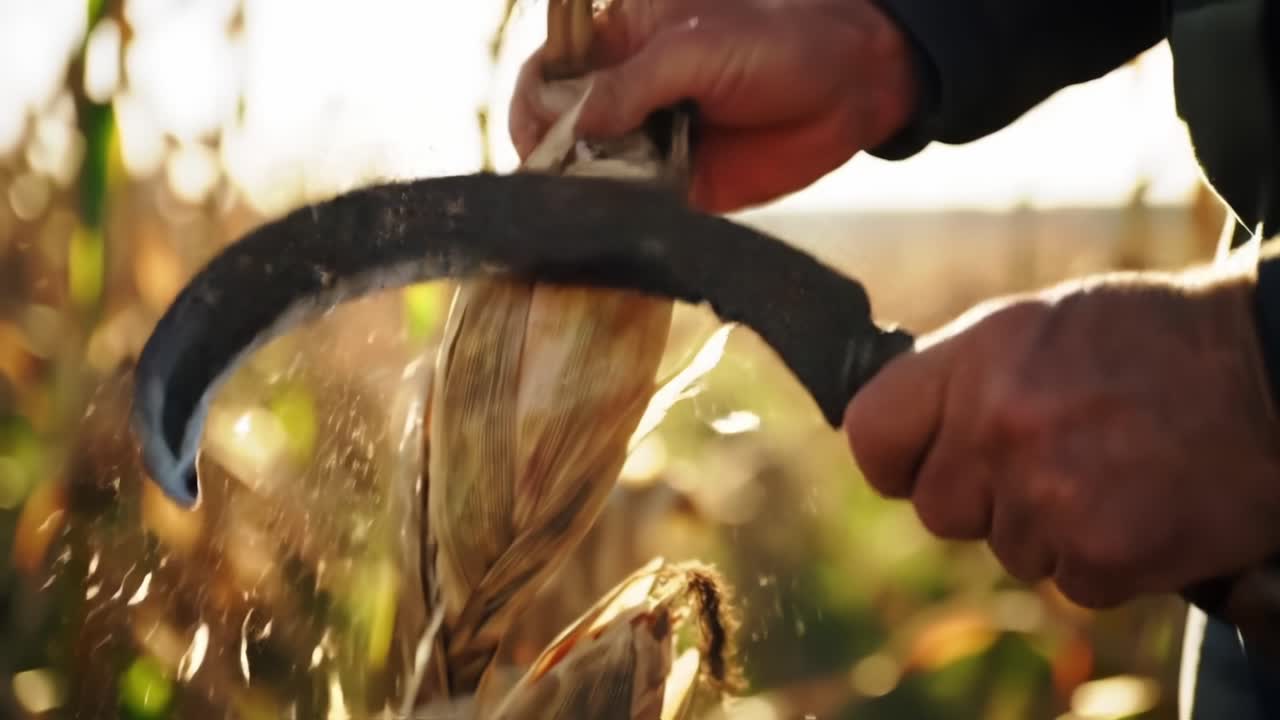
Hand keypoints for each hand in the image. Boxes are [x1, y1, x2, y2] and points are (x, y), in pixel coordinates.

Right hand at [508, 0, 918, 212]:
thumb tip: (569, 125)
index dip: (534, 107)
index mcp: (620, 44)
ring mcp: (650, 143)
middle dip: (554, 156)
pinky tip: (623, 220)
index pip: (550, 76)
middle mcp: (627, 95)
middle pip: (560, 131)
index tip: (538, 139)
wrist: (852, 88)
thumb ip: (631, 82)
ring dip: (587, 191)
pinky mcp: (679, 187)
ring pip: (592, 174)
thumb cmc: (777, 44)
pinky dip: (624, 216)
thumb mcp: (697, 47)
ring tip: (593, 202)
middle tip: (563, 178)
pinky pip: (635, 206)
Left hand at [844, 264, 1279, 608]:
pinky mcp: (1100, 554)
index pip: (871, 433)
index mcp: (976, 357)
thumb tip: (906, 436)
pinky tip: (1143, 504)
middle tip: (1051, 458)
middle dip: (985, 497)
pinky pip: (1069, 581)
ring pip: (1007, 550)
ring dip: (1051, 526)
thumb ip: (962, 379)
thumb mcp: (1038, 326)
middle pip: (937, 509)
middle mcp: (999, 426)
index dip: (895, 459)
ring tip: (1113, 468)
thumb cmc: (1152, 343)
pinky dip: (1105, 559)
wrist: (1273, 370)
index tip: (918, 464)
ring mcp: (1046, 495)